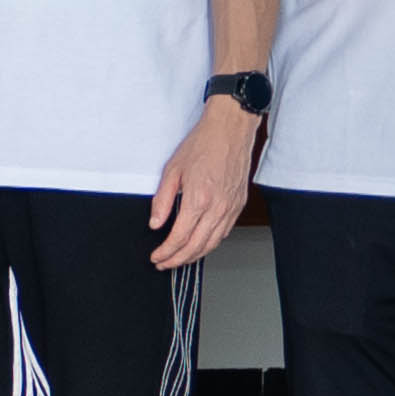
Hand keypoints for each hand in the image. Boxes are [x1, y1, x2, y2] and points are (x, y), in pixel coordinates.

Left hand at [149, 97, 259, 270]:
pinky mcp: (238, 205)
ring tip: (179, 259)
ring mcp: (231, 208)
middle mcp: (218, 207)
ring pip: (213, 243)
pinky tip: (200, 245)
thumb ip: (162, 200)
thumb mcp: (172, 170)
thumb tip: (155, 223)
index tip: (156, 257)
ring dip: (195, 255)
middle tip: (164, 264)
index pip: (180, 237)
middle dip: (178, 260)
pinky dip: (211, 243)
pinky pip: (224, 232)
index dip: (166, 252)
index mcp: (199, 199)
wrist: (230, 131)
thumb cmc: (202, 145)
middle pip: (197, 246)